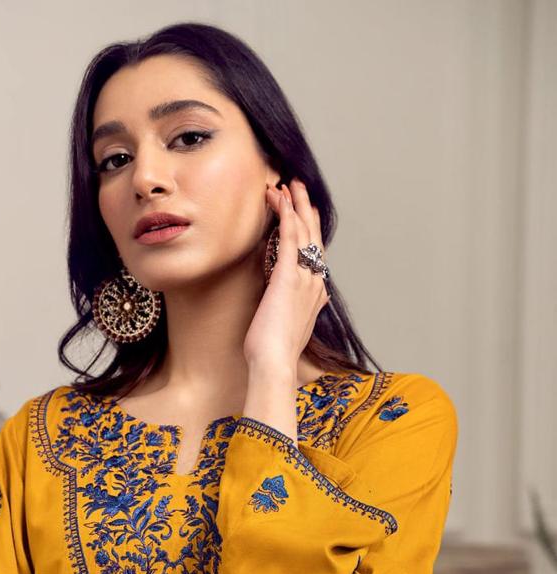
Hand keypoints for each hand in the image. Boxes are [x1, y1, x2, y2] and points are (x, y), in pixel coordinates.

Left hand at [243, 179, 329, 371]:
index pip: (314, 253)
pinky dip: (285, 215)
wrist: (275, 364)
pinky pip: (289, 237)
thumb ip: (308, 309)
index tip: (303, 212)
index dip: (309, 229)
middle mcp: (314, 282)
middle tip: (298, 186)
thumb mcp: (296, 327)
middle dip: (305, 209)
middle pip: (313, 236)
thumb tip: (322, 299)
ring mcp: (304, 278)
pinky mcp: (288, 276)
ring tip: (287, 184)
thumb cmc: (276, 352)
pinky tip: (280, 199)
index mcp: (315, 293)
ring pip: (302, 232)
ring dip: (294, 205)